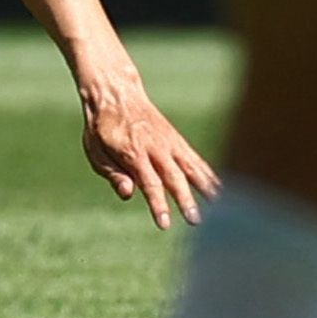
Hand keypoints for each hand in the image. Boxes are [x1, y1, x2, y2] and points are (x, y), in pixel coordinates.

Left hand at [78, 64, 220, 229]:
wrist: (116, 94)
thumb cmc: (102, 128)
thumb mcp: (95, 150)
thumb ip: (112, 173)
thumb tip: (128, 194)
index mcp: (132, 153)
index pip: (149, 184)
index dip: (158, 205)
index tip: (165, 224)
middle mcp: (156, 148)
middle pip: (174, 178)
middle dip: (186, 201)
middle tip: (196, 222)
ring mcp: (170, 143)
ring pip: (192, 168)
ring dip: (206, 189)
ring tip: (221, 209)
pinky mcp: (178, 141)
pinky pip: (196, 160)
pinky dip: (209, 175)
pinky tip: (220, 191)